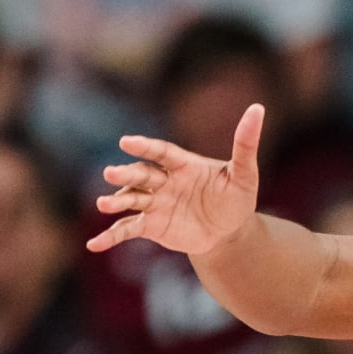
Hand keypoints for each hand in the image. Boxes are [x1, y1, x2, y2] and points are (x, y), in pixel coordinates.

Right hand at [86, 103, 264, 255]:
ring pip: (131, 199)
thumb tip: (258, 108)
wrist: (229, 233)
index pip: (161, 153)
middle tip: (110, 174)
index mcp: (183, 165)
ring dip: (116, 201)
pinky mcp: (151, 226)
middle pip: (142, 175)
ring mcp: (154, 203)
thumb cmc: (236, 199)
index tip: (126, 142)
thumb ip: (246, 144)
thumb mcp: (245, 174)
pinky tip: (94, 245)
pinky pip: (128, 229)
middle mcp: (164, 181)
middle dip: (126, 174)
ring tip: (103, 204)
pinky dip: (111, 237)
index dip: (145, 147)